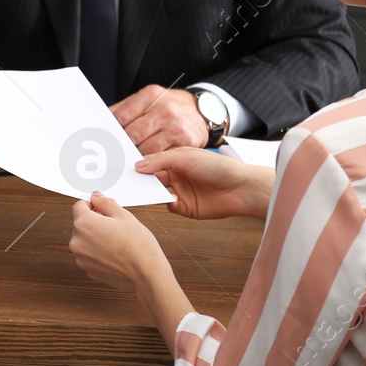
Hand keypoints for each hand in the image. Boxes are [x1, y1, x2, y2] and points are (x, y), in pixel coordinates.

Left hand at [68, 192, 167, 292]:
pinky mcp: (88, 270)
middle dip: (95, 223)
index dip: (92, 205)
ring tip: (117, 242)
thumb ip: (105, 203)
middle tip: (115, 227)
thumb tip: (96, 197)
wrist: (146, 275)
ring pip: (85, 241)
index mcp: (83, 224)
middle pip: (81, 224)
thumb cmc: (138, 246)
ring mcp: (81, 258)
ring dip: (96, 238)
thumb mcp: (124, 216)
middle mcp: (77, 242)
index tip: (102, 209)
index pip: (78, 206)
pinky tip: (115, 254)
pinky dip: (98, 253)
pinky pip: (90, 255)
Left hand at [111, 85, 207, 154]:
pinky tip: (145, 164)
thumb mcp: (149, 99)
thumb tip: (102, 122)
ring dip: (134, 157)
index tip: (102, 140)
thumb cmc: (169, 106)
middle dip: (121, 145)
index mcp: (151, 95)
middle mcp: (165, 110)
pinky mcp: (185, 143)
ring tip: (126, 160)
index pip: (122, 116)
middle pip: (132, 134)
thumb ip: (126, 109)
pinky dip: (151, 163)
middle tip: (110, 154)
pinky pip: (161, 158)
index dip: (110, 130)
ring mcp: (176, 127)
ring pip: (145, 150)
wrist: (201, 111)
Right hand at [138, 148, 273, 221]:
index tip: (124, 168)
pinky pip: (168, 206)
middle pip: (151, 179)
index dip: (139, 166)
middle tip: (127, 182)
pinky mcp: (185, 208)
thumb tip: (139, 165)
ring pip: (157, 193)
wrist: (241, 188)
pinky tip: (171, 198)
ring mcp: (180, 192)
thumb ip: (161, 160)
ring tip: (145, 190)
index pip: (151, 163)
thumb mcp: (186, 157)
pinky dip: (166, 202)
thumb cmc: (218, 167)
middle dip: (141, 181)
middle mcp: (175, 176)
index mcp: (174, 160)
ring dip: (151, 192)